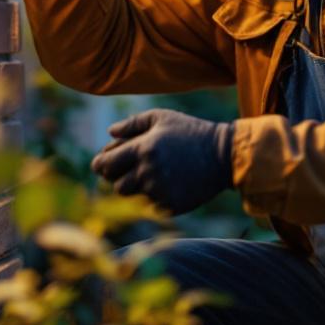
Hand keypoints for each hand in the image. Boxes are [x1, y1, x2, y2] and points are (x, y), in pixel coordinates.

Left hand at [91, 109, 234, 215]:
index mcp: (143, 148)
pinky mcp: (170, 205)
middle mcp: (148, 172)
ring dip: (134, 189)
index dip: (100, 164)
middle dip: (117, 178)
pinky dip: (153, 198)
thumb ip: (132, 123)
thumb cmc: (191, 132)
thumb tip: (110, 132)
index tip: (102, 164)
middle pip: (115, 185)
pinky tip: (167, 184)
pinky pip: (150, 206)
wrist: (223, 156)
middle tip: (126, 171)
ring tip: (148, 176)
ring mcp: (159, 191)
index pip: (105, 164)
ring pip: (131, 198)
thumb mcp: (162, 117)